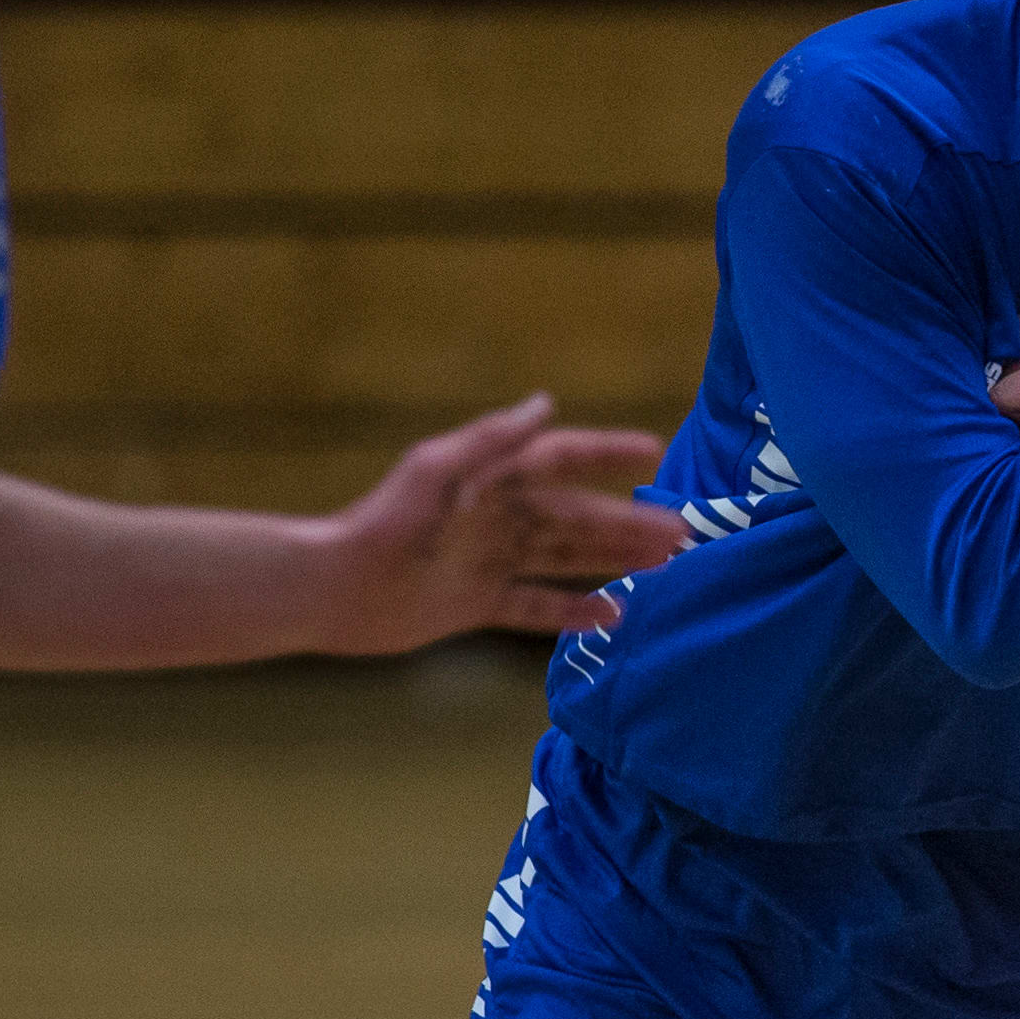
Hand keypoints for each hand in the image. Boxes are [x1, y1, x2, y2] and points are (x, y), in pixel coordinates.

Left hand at [310, 392, 681, 648]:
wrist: (336, 586)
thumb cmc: (383, 522)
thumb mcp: (437, 469)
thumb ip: (493, 438)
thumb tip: (545, 404)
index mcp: (491, 479)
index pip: (561, 458)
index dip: (606, 452)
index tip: (653, 450)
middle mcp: (497, 517)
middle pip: (577, 516)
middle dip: (629, 522)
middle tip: (684, 533)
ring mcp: (489, 561)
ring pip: (567, 558)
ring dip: (614, 559)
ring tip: (665, 565)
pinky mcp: (475, 603)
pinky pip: (536, 606)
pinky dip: (573, 611)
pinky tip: (613, 615)